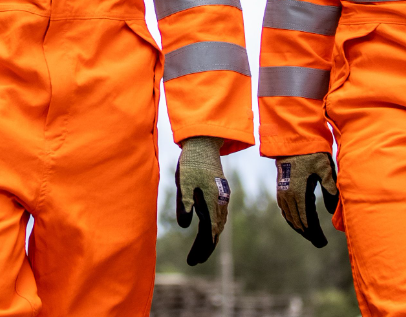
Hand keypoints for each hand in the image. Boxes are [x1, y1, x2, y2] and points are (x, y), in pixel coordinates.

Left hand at [174, 136, 228, 265]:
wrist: (204, 143)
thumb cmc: (190, 163)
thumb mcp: (183, 183)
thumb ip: (184, 204)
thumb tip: (186, 226)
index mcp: (211, 203)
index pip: (208, 234)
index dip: (201, 250)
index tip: (192, 262)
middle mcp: (220, 203)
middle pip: (214, 233)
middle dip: (204, 249)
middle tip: (193, 262)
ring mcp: (222, 198)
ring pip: (218, 225)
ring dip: (209, 240)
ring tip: (199, 252)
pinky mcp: (220, 193)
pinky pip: (219, 216)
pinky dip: (213, 228)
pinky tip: (208, 231)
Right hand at [275, 152, 337, 247]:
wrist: (292, 142)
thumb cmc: (311, 154)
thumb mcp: (325, 169)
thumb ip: (330, 189)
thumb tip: (332, 211)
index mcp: (299, 192)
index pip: (306, 220)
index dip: (314, 233)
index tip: (323, 242)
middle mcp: (288, 195)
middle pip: (297, 222)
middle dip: (308, 233)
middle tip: (320, 243)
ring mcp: (282, 193)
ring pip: (289, 217)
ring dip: (299, 228)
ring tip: (310, 235)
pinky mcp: (281, 189)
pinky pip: (285, 210)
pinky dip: (292, 219)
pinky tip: (298, 223)